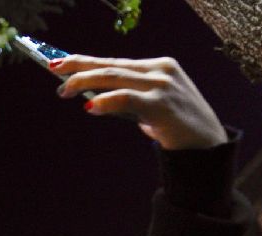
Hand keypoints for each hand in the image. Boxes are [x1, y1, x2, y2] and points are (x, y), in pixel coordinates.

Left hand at [51, 55, 227, 150]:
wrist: (207, 147)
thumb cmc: (176, 127)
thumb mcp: (151, 104)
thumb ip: (128, 97)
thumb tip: (92, 97)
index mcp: (158, 66)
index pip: (114, 61)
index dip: (85, 61)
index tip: (60, 62)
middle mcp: (160, 70)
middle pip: (110, 64)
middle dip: (78, 67)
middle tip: (54, 71)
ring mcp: (163, 85)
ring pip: (114, 76)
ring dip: (85, 81)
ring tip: (64, 90)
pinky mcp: (162, 104)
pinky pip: (126, 98)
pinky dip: (105, 101)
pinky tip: (90, 107)